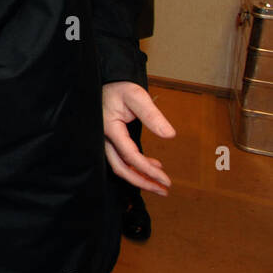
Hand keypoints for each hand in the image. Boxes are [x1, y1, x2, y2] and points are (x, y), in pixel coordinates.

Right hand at [102, 81, 175, 195]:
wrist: (106, 82)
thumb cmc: (119, 87)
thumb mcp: (137, 97)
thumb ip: (153, 116)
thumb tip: (170, 135)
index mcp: (110, 129)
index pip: (130, 156)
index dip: (148, 171)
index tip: (166, 180)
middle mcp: (103, 138)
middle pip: (120, 168)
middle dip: (142, 182)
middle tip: (163, 190)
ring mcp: (103, 140)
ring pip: (119, 166)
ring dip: (139, 176)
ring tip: (159, 182)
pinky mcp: (108, 140)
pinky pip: (119, 158)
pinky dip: (135, 166)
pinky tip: (152, 165)